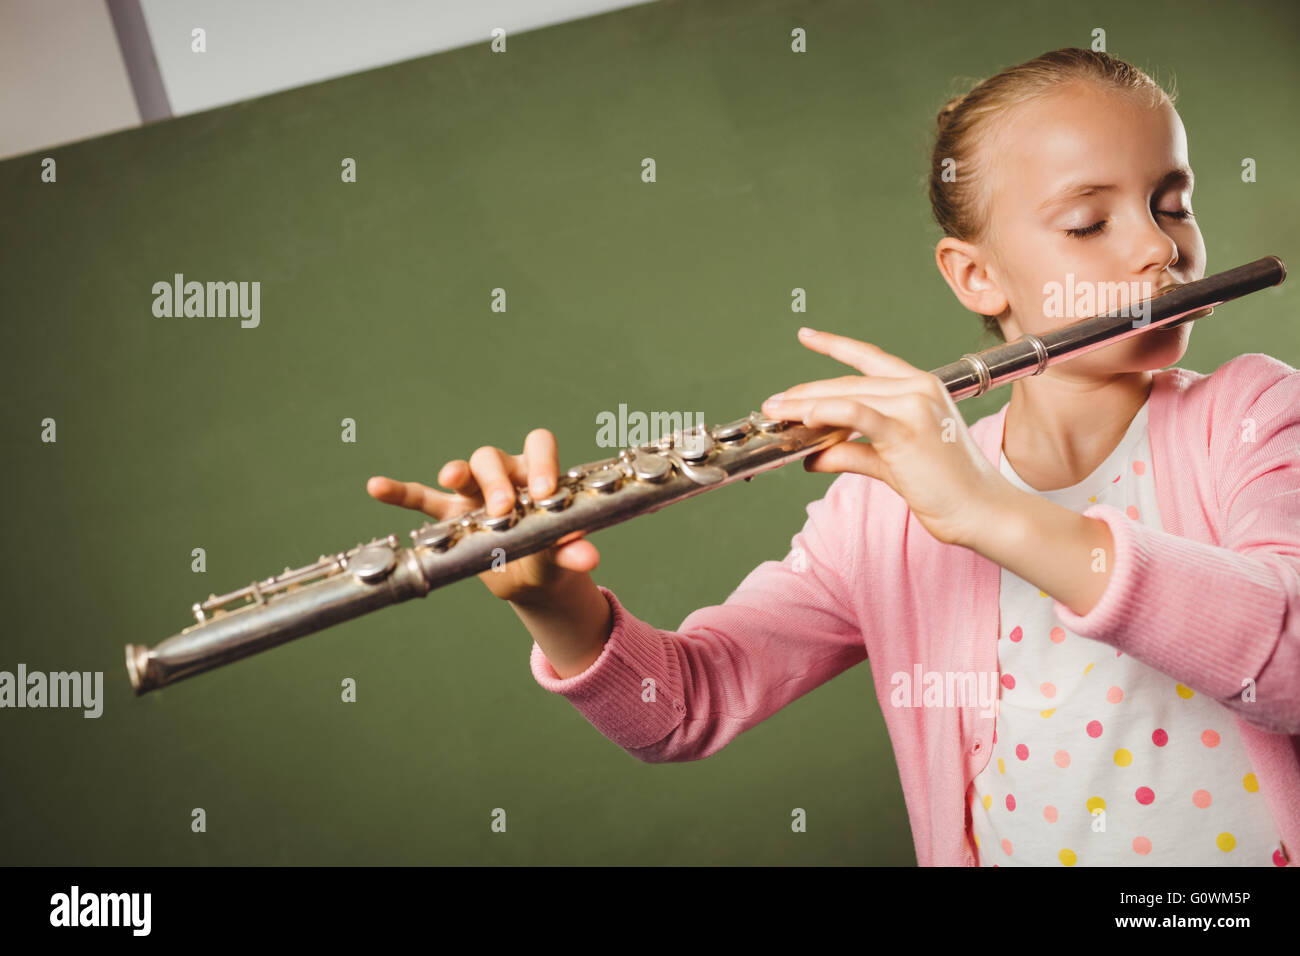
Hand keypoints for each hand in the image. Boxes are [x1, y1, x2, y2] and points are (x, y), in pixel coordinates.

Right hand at [365, 428, 599, 603]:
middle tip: (502, 510)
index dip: (540, 462)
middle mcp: (504, 475)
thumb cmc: (551, 554)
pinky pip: (422, 499)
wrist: (530, 579)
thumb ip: (572, 551)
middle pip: (493, 458)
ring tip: (451, 479)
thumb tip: (589, 557)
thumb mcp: (561, 555)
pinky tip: (376, 486)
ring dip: (457, 473)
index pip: (539, 446)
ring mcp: (473, 493)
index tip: (543, 491)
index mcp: (537, 474)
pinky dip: (401, 493)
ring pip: (463, 471)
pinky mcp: (450, 515)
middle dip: (496, 480)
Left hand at [761, 327, 1011, 547]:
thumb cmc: (946, 487)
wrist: (982, 510)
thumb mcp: (891, 462)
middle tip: (773, 405)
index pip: (869, 358)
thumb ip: (852, 452)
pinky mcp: (906, 431)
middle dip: (804, 394)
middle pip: (847, 383)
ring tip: (777, 415)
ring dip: (804, 407)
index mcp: (921, 387)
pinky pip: (856, 415)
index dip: (835, 345)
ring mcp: (914, 407)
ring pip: (845, 397)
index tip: (806, 335)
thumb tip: (812, 457)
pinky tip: (804, 421)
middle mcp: (918, 388)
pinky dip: (826, 414)